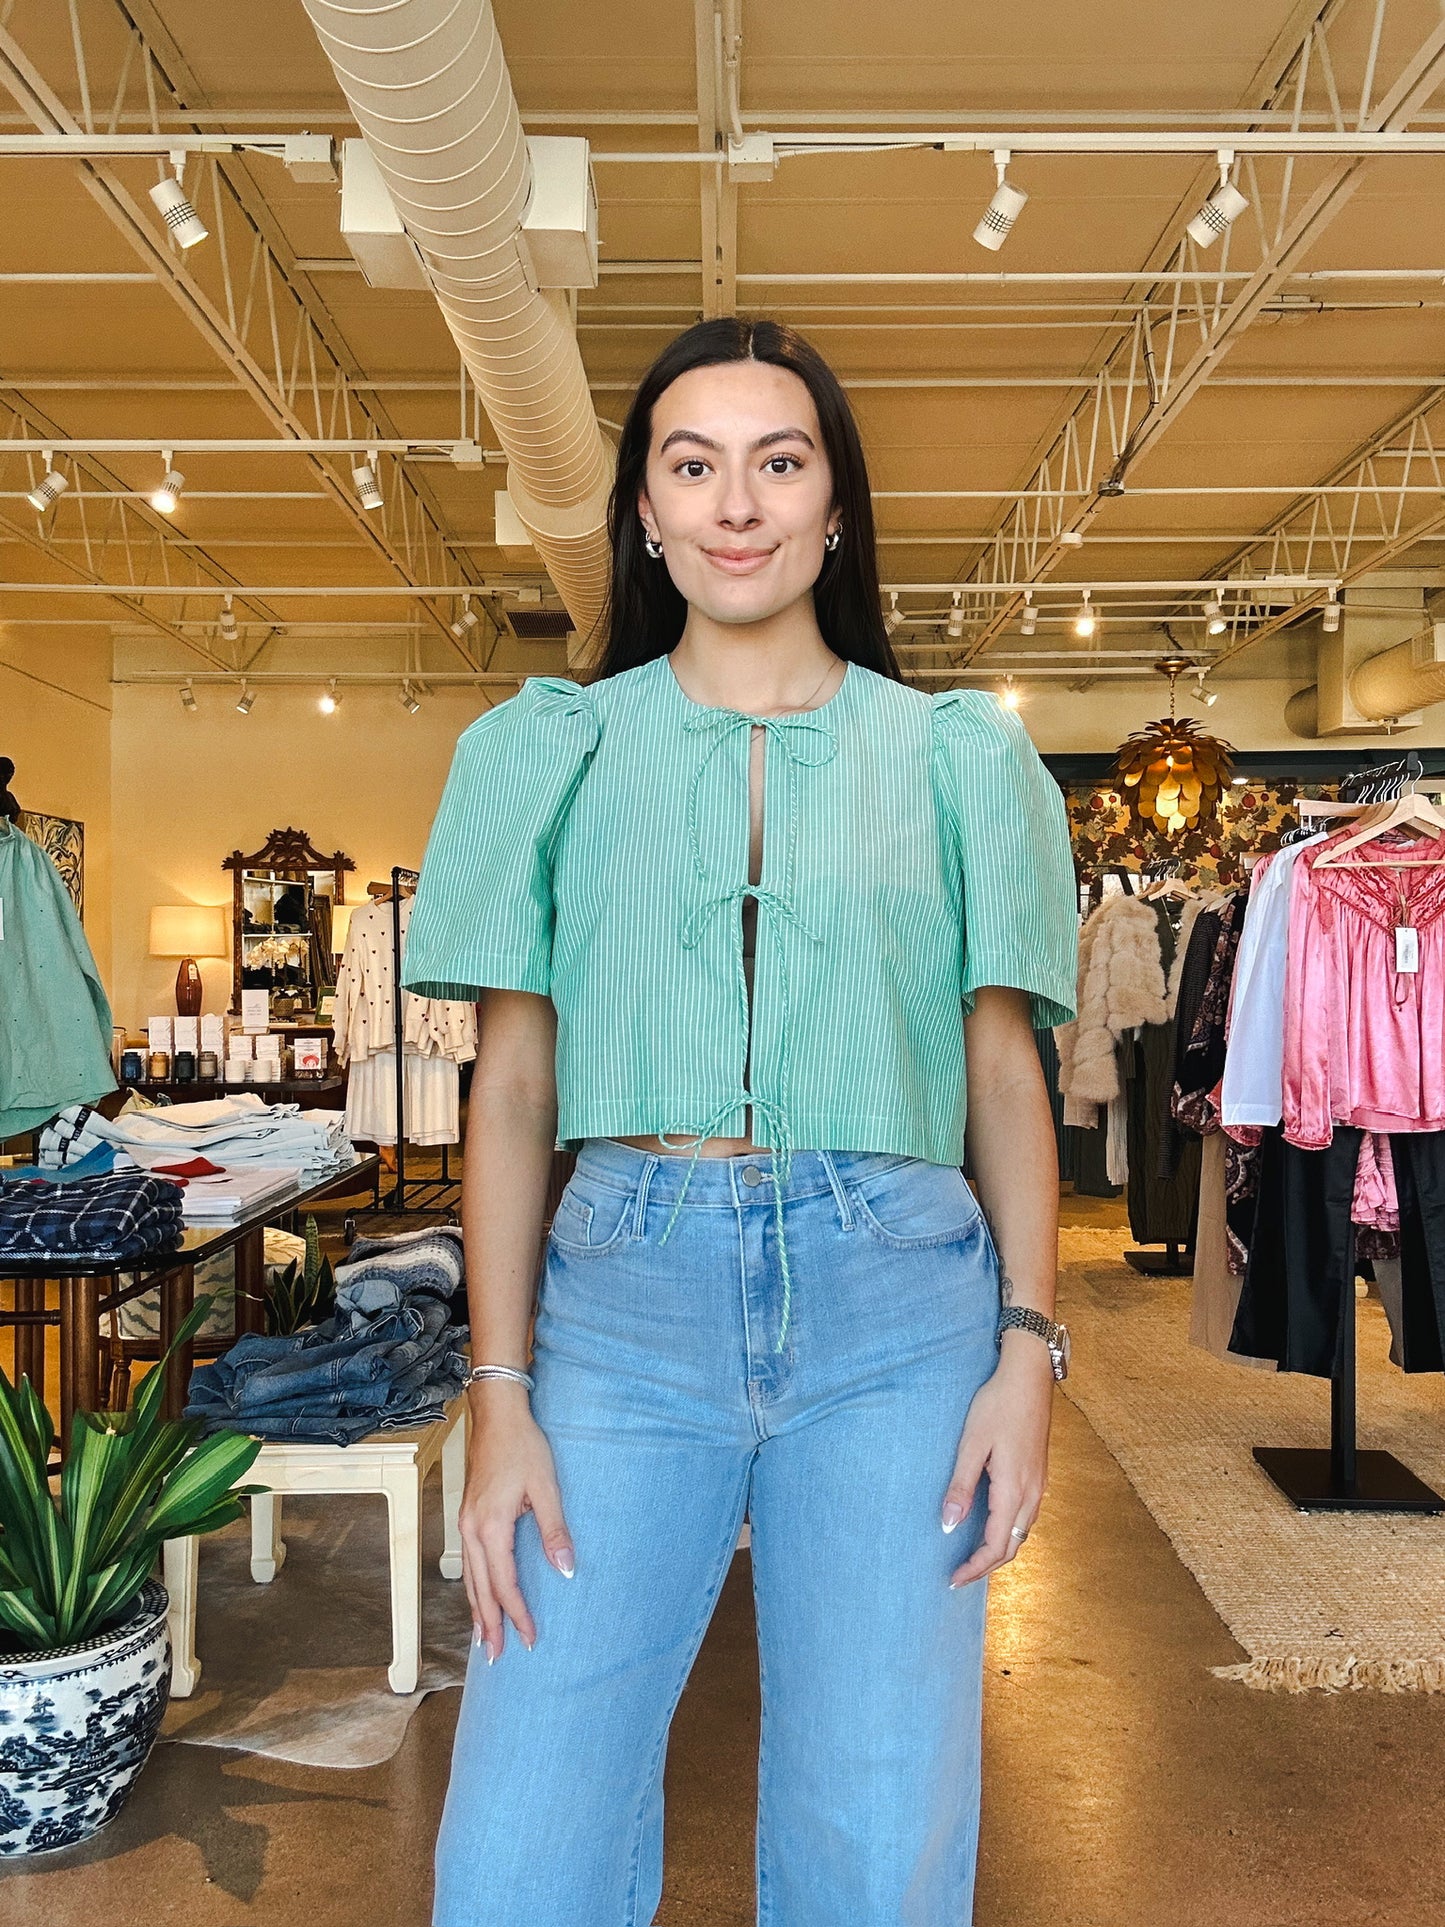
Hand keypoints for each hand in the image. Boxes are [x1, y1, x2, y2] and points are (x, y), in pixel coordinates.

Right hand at [460, 1382, 574, 1660]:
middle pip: (480, 1589)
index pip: (504, 1584)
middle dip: (490, 1624)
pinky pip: (468, 1562)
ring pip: (470, 1578)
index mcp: (492, 1527)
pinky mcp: (468, 1515)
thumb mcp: (546, 1486)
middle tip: (497, 1657)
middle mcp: (473, 1530)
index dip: (517, 1614)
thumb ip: (554, 1530)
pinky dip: (473, 1586)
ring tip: (483, 1638)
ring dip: (477, 1609)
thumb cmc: (524, 1447)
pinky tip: (478, 1594)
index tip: (529, 1638)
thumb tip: (566, 1570)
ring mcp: (466, 1522)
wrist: (497, 1415)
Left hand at [941, 1336, 1053, 1586]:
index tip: (952, 1579)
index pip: (996, 1545)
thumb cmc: (998, 1405)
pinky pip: (1024, 1517)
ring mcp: (1039, 1485)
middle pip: (1012, 1546)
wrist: (1029, 1377)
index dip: (975, 1568)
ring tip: (971, 1558)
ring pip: (1021, 1533)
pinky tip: (990, 1528)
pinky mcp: (1038, 1475)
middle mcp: (1032, 1494)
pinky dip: (1007, 1533)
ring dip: (998, 1551)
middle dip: (985, 1566)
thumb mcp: (972, 1444)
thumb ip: (961, 1486)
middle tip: (957, 1576)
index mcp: (1014, 1490)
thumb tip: (948, 1525)